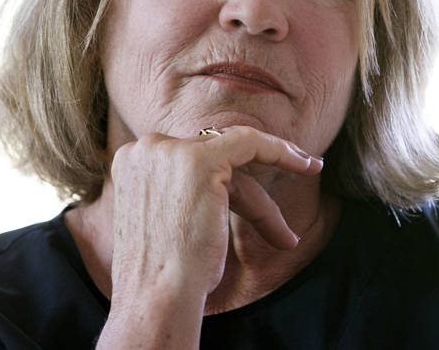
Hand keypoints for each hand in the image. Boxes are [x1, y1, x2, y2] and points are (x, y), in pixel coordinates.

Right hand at [97, 126, 321, 347]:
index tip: (254, 190)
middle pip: (214, 158)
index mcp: (132, 162)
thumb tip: (225, 187)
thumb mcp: (167, 219)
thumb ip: (184, 191)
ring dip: (271, 180)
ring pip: (236, 155)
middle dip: (251, 185)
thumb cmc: (162, 274)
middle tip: (292, 188)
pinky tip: (306, 164)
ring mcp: (168, 151)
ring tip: (300, 198)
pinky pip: (251, 143)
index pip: (191, 161)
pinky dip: (280, 150)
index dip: (228, 178)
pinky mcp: (198, 159)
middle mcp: (144, 149)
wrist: (157, 295)